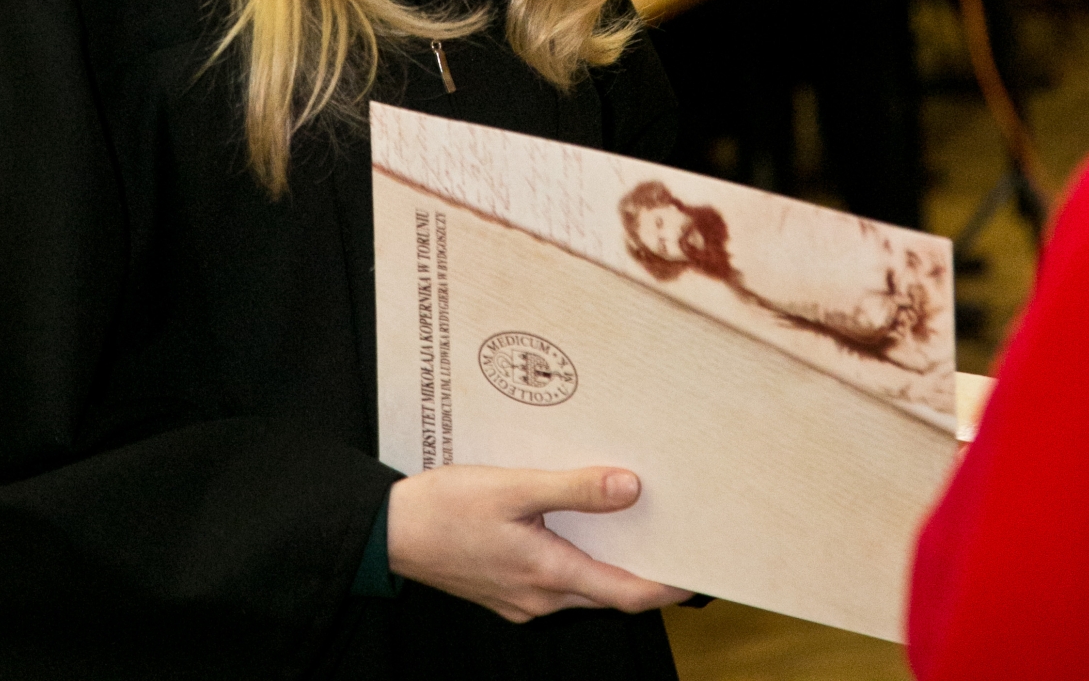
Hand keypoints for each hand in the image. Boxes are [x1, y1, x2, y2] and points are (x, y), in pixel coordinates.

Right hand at [386, 463, 692, 622]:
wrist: (389, 533)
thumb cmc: (446, 508)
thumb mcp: (514, 487)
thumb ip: (573, 488)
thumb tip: (630, 488)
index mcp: (549, 574)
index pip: (628, 593)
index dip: (668, 585)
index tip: (699, 570)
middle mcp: (540, 598)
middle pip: (608, 591)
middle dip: (643, 568)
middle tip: (673, 533)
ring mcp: (521, 599)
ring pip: (581, 584)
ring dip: (608, 560)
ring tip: (630, 520)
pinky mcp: (505, 590)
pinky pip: (554, 579)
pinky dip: (576, 557)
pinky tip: (573, 524)